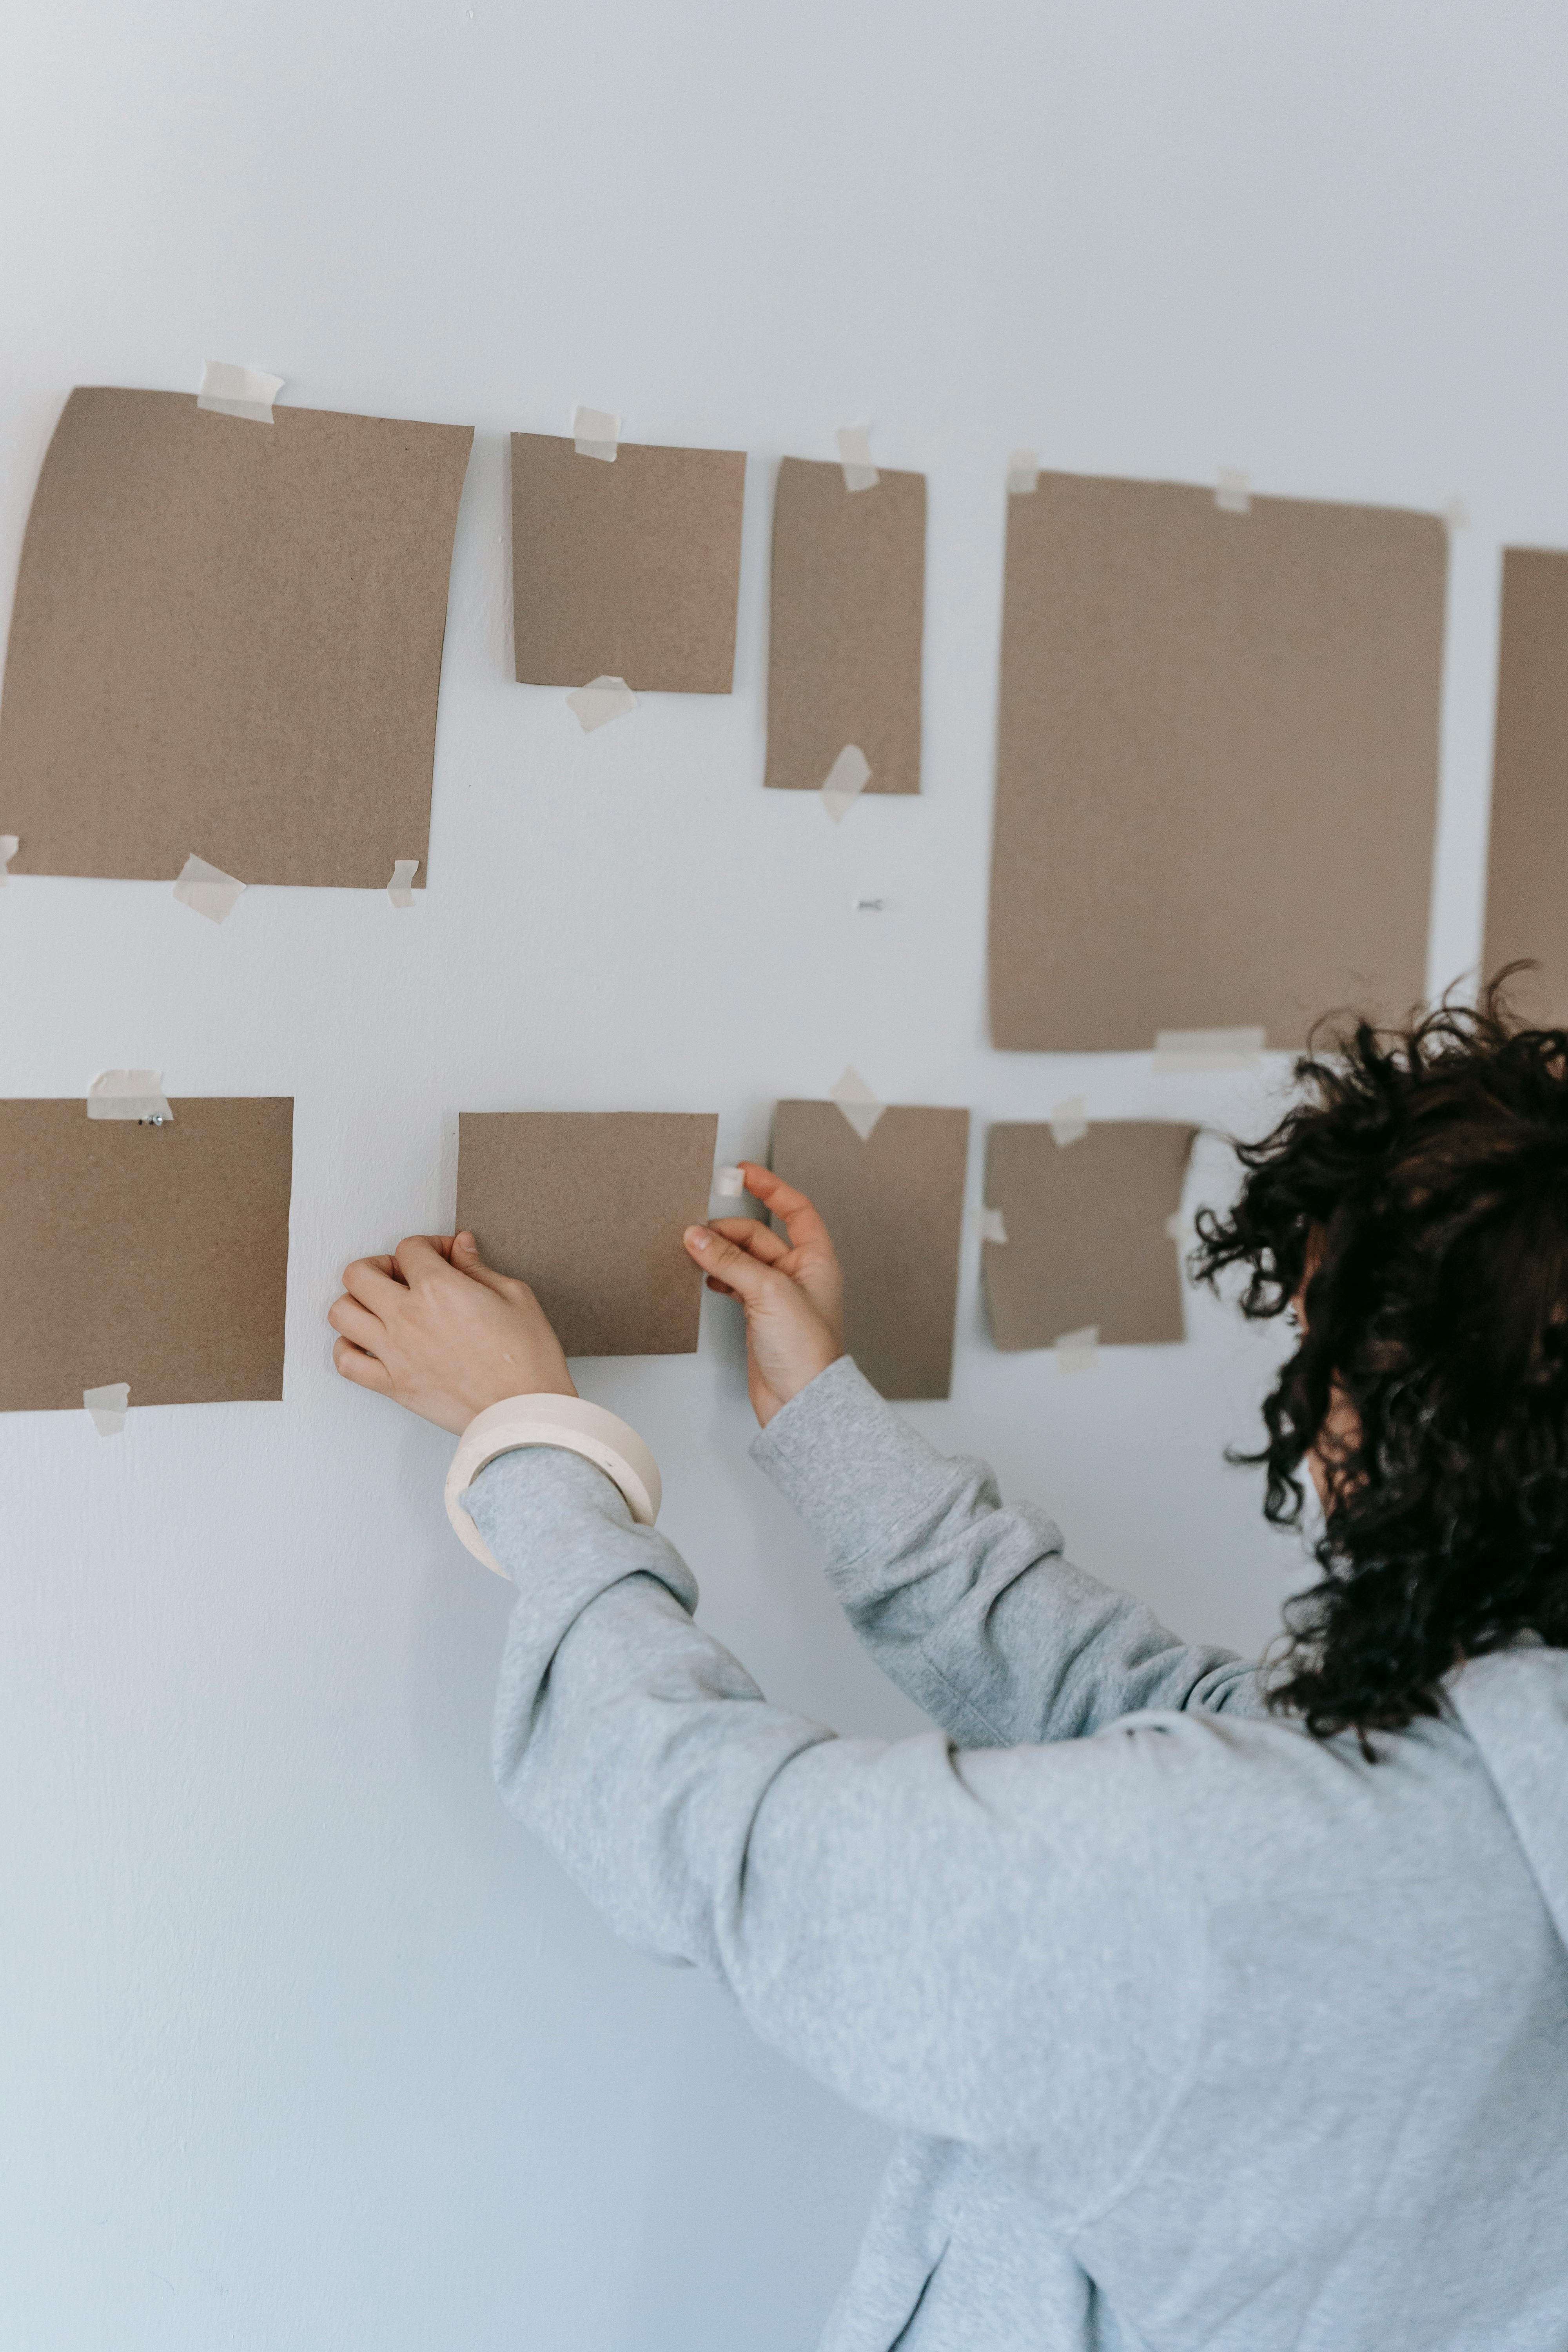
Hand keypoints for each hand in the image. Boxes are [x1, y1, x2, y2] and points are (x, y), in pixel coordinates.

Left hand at [328, 1232, 575, 1434]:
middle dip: (380, 1266)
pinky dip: (347, 1348)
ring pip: (341, 1313)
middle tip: (404, 1277)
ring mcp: (394, 1353)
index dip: (429, 1245)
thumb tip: (459, 1245)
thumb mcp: (514, 1297)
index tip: (445, 1256)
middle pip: (358, 1273)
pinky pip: (346, 1362)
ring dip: (356, 1302)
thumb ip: (478, 1267)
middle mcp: (408, 1317)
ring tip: (381, 1308)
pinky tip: (367, 1343)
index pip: (409, 1248)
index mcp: (440, 1289)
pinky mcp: (393, 1386)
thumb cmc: (528, 1358)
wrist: (524, 1413)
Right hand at [683, 1166, 843, 1425]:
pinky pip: (735, 1283)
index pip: (796, 1209)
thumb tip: (697, 1236)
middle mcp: (798, 1275)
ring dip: (719, 1252)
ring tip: (694, 1250)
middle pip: (759, 1235)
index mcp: (816, 1261)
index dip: (771, 1187)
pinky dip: (718, 1276)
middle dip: (728, 1230)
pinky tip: (704, 1275)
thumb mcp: (768, 1293)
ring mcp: (777, 1296)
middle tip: (698, 1230)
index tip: (742, 1173)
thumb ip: (731, 1261)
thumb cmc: (806, 1351)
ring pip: (743, 1260)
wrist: (800, 1402)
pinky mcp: (759, 1316)